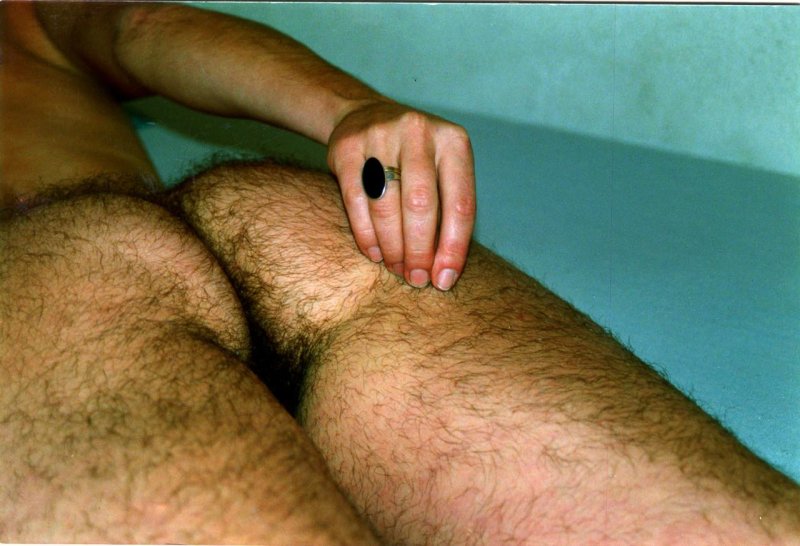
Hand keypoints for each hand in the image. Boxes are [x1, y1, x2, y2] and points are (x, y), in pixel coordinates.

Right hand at [327, 100, 475, 290]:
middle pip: (421, 205)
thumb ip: (449, 210)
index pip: (460, 204)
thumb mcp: (442, 168)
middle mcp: (418, 132)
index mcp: (453, 141)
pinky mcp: (347, 148)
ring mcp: (380, 136)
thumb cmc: (415, 157)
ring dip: (392, 247)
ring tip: (396, 268)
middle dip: (418, 251)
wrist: (365, 115)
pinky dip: (367, 235)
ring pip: (386, 206)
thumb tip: (445, 270)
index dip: (453, 248)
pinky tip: (375, 254)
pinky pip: (356, 202)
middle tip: (416, 279)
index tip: (444, 279)